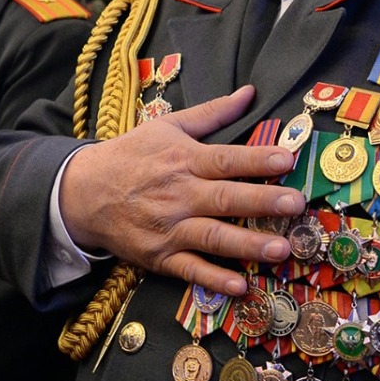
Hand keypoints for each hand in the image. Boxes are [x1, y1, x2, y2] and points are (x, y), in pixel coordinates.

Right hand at [58, 86, 307, 295]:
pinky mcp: (160, 257)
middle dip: (262, 202)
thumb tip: (249, 93)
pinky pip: (190, 270)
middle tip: (296, 204)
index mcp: (184, 161)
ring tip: (281, 249)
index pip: (226, 159)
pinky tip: (240, 287)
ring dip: (247, 245)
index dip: (256, 160)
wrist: (83, 192)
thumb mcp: (168, 126)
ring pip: (213, 238)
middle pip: (225, 199)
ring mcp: (169, 229)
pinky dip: (213, 280)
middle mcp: (179, 195)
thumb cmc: (132, 156)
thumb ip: (213, 112)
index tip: (286, 160)